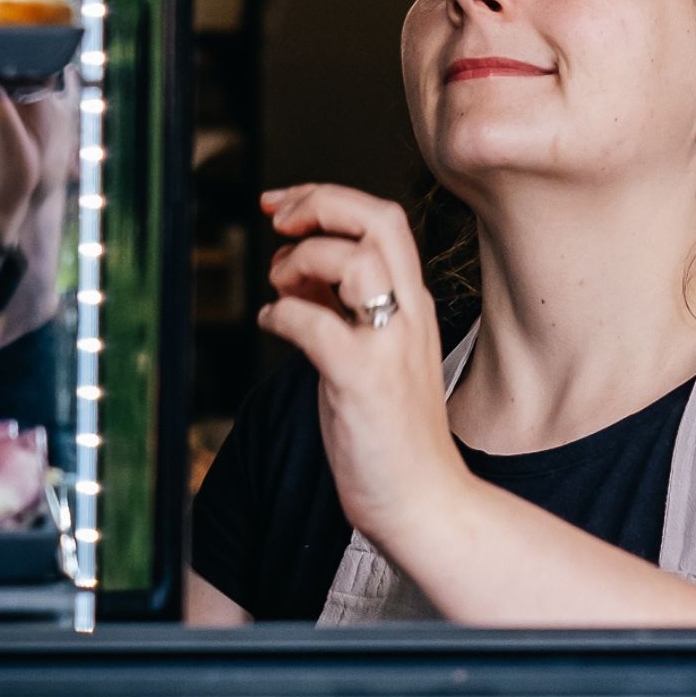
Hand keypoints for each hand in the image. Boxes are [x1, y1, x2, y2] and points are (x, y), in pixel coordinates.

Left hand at [257, 184, 471, 548]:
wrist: (424, 498)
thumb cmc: (391, 432)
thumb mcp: (372, 350)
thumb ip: (340, 305)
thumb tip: (295, 268)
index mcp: (411, 303)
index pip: (382, 218)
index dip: (327, 197)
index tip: (283, 206)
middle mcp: (408, 314)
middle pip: (377, 220)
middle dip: (319, 203)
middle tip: (279, 220)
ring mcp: (388, 346)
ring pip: (355, 260)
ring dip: (303, 258)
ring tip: (281, 283)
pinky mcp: (363, 382)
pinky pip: (317, 325)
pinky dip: (282, 314)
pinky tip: (272, 324)